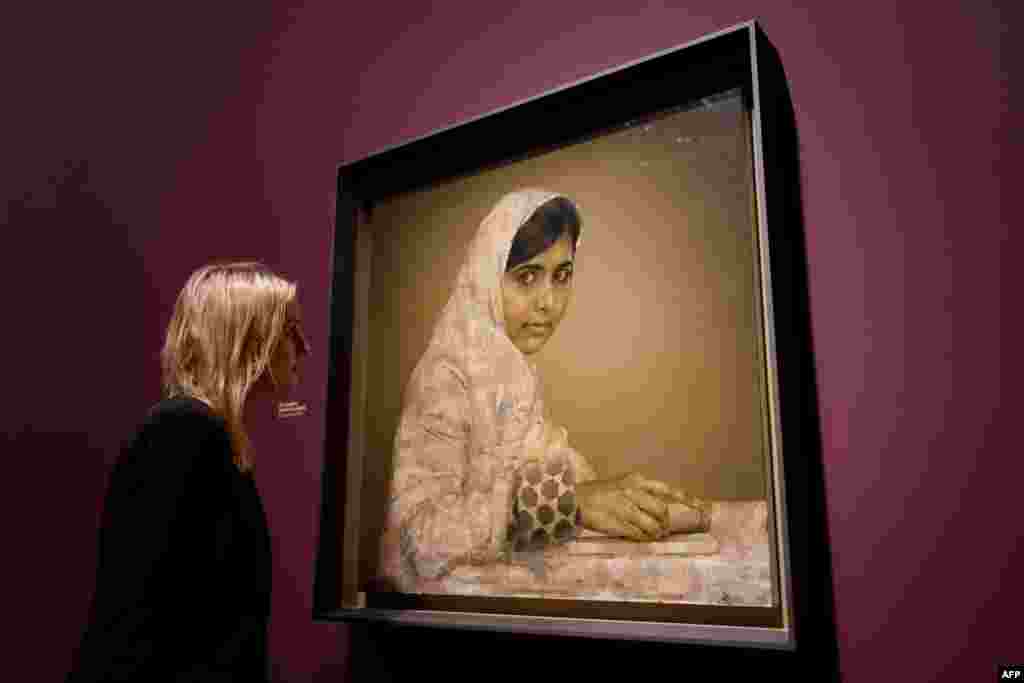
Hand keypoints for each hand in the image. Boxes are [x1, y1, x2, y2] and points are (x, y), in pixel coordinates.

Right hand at [576, 473, 693, 540]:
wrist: (576, 499)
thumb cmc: (603, 493)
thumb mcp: (624, 484)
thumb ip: (644, 494)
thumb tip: (664, 511)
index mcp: (637, 480)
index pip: (668, 490)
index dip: (688, 500)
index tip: (703, 508)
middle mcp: (633, 492)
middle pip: (662, 511)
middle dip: (665, 522)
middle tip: (662, 528)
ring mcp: (626, 508)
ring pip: (652, 526)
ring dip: (656, 533)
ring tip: (652, 534)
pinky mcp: (618, 523)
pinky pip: (639, 535)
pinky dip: (643, 538)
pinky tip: (640, 536)